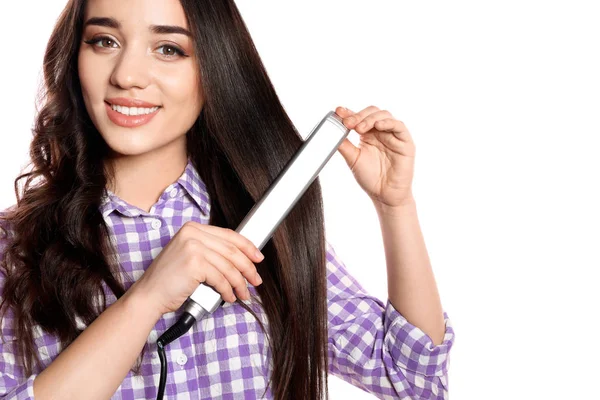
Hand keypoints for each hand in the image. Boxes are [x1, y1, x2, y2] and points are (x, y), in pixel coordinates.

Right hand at [129, 221, 263, 315]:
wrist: (149, 295)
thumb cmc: (169, 280)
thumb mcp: (189, 256)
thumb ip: (210, 251)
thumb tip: (240, 259)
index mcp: (193, 228)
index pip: (228, 235)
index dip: (247, 247)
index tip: (257, 257)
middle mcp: (193, 233)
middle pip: (232, 250)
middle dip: (248, 267)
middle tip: (256, 280)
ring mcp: (193, 247)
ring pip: (228, 266)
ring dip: (240, 283)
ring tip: (243, 293)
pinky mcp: (194, 263)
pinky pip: (221, 278)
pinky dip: (228, 290)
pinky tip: (229, 297)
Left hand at [335, 105, 415, 208]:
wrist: (384, 195)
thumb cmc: (370, 178)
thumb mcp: (353, 159)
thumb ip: (344, 145)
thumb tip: (332, 131)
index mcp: (368, 134)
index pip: (359, 118)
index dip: (349, 113)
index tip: (338, 111)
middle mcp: (381, 132)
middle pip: (371, 113)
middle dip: (358, 115)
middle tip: (348, 123)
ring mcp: (393, 135)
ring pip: (384, 116)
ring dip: (371, 119)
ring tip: (359, 127)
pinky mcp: (405, 142)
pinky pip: (399, 126)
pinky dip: (388, 123)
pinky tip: (378, 126)